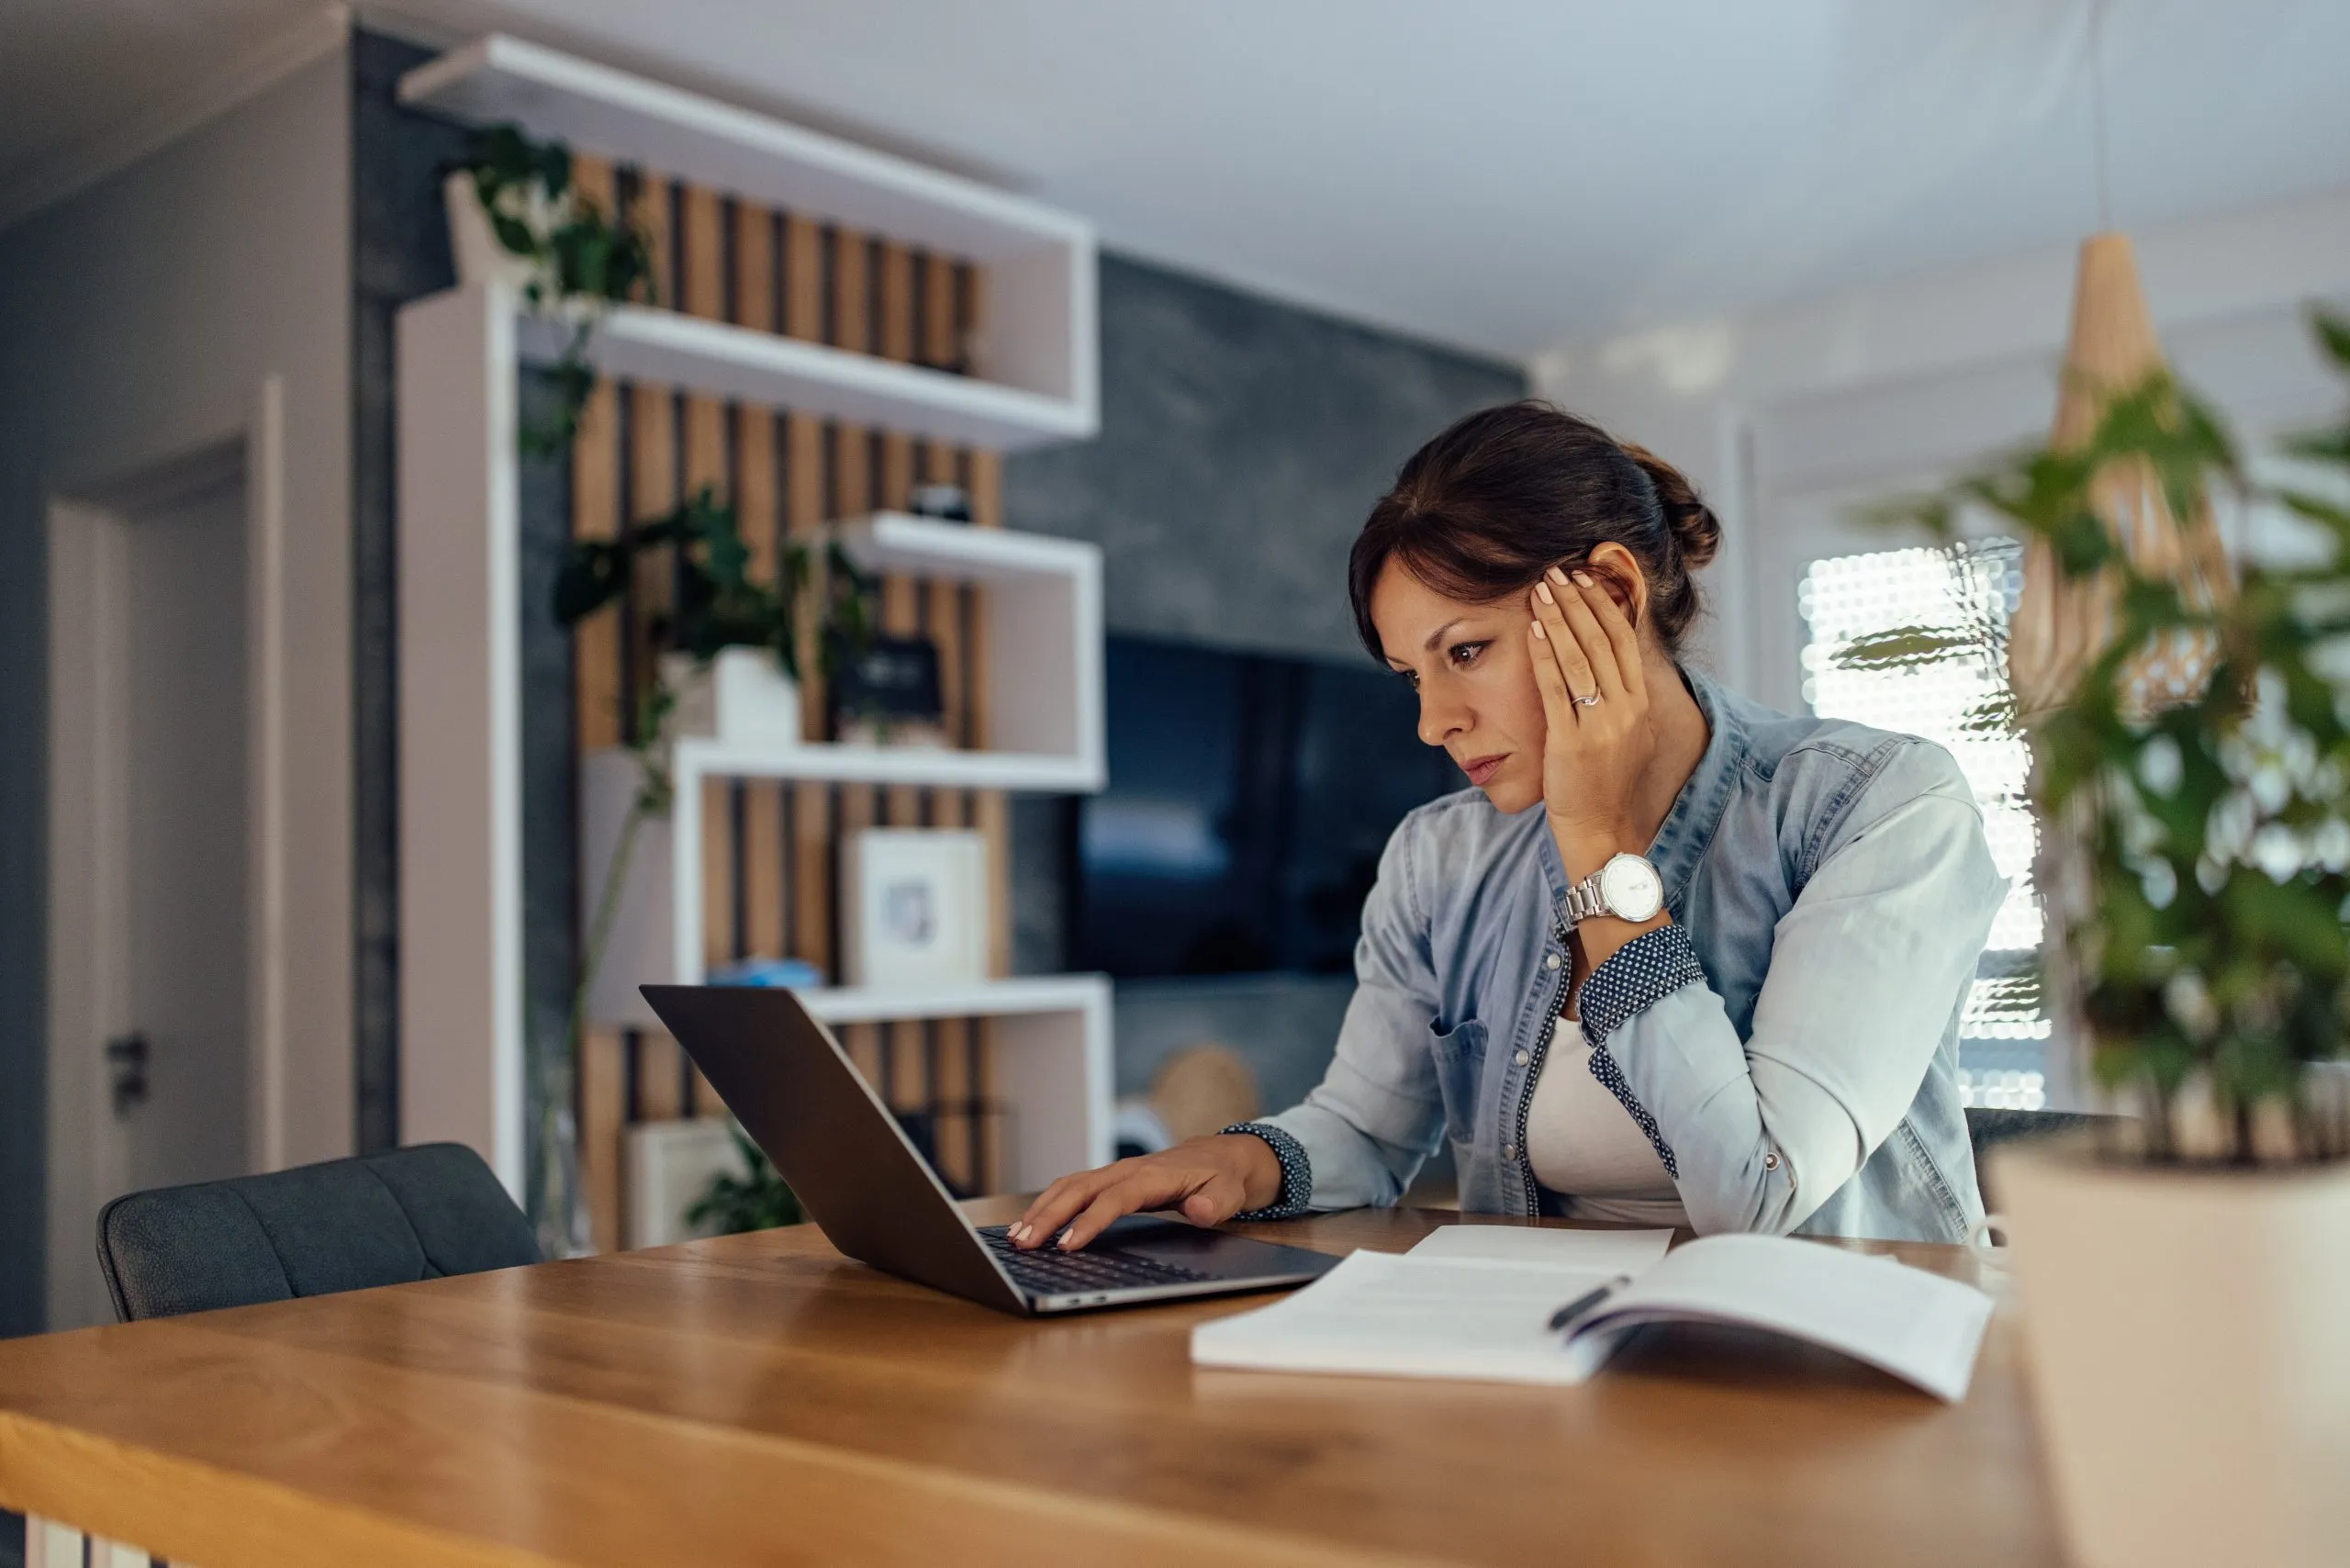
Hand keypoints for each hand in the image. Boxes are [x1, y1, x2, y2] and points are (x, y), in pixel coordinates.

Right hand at [1007, 1134, 1282, 1251]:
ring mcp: (1115, 1173)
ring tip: (1017, 1237)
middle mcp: (1127, 1170)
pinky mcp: (1109, 1180)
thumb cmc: (1224, 1179)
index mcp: (1153, 1175)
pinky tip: (1032, 1224)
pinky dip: (1047, 1204)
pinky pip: (1072, 1188)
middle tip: (1025, 1243)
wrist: (1223, 1157)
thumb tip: (1198, 1211)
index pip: (1114, 1198)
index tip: (1068, 1244)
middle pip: (1079, 1189)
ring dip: (1041, 1209)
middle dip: (1049, 1215)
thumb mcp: (1231, 1193)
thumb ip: (1216, 1202)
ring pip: (1069, 1186)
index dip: (1090, 1221)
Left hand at [1528, 566, 1656, 878]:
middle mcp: (1627, 710)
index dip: (1604, 605)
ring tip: (1540, 591)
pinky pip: (1557, 690)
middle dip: (1577, 602)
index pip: (1624, 640)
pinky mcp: (1573, 743)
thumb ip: (1619, 694)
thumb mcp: (1624, 732)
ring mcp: (1602, 726)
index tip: (1584, 579)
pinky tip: (1533, 632)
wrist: (1600, 828)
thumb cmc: (1604, 780)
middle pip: (1602, 641)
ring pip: (1580, 659)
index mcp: (1641, 704)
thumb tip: (1605, 653)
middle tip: (1556, 573)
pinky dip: (1545, 656)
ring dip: (1559, 619)